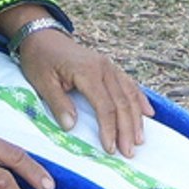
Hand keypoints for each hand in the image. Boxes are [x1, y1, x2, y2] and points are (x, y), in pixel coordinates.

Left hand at [13, 30, 152, 157]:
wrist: (43, 36)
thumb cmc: (40, 60)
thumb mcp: (42, 82)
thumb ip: (58, 104)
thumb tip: (71, 127)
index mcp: (87, 72)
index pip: (105, 106)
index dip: (109, 129)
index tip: (110, 148)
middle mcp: (104, 68)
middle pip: (122, 103)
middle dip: (127, 129)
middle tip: (129, 152)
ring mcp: (109, 67)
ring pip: (129, 95)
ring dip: (136, 119)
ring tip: (139, 140)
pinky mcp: (109, 67)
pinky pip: (129, 84)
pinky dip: (140, 99)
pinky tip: (148, 113)